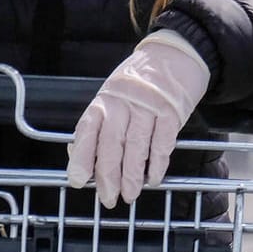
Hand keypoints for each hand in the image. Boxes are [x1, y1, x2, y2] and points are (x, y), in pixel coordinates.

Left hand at [66, 31, 210, 207]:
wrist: (174, 54)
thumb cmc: (140, 79)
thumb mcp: (112, 94)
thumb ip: (99, 123)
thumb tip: (80, 156)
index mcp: (105, 99)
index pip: (87, 130)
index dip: (81, 157)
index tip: (77, 180)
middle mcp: (124, 102)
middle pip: (111, 143)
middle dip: (108, 176)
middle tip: (107, 197)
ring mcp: (149, 107)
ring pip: (137, 146)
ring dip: (132, 175)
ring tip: (130, 194)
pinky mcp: (172, 111)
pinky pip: (163, 142)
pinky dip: (158, 164)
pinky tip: (154, 178)